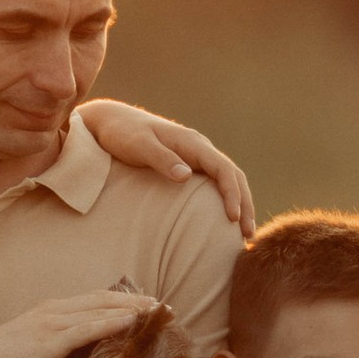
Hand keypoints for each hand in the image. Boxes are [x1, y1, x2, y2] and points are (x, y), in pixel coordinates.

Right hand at [0, 287, 160, 357]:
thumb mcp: (33, 348)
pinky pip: (88, 328)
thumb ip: (54, 346)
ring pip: (100, 309)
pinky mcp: (51, 339)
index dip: (121, 300)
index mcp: (51, 310)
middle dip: (134, 301)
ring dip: (131, 309)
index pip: (94, 300)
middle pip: (103, 299)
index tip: (145, 305)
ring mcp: (53, 322)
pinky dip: (112, 322)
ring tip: (156, 311)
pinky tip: (131, 322)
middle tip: (162, 305)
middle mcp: (55, 309)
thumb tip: (72, 357)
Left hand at [76, 101, 255, 238]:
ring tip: (243, 235)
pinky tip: (223, 222)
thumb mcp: (138, 145)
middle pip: (233, 176)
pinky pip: (214, 184)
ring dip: (239, 204)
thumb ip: (161, 159)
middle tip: (248, 235)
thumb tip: (186, 175)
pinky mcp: (188, 166)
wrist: (110, 122)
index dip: (232, 194)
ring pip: (227, 181)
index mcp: (192, 143)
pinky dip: (225, 201)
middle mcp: (199, 149)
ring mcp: (195, 157)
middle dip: (245, 204)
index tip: (233, 219)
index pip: (223, 169)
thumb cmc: (121, 134)